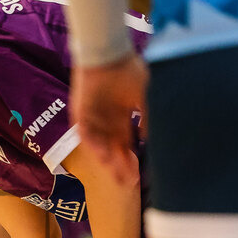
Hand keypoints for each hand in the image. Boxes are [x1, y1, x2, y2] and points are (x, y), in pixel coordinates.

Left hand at [71, 54, 147, 185]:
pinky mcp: (80, 116)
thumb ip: (150, 117)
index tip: (139, 176)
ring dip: (108, 160)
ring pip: (100, 146)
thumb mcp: (145, 95)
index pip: (126, 145)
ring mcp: (92, 121)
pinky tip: (103, 155)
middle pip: (113, 150)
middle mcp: (107, 123)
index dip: (132, 160)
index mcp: (122, 119)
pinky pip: (86, 135)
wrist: (107, 55)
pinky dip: (94, 145)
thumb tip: (157, 138)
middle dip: (120, 167)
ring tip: (115, 172)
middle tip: (127, 183)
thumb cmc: (128, 71)